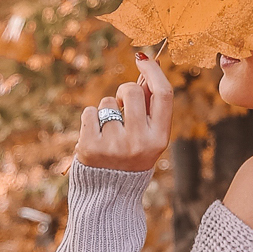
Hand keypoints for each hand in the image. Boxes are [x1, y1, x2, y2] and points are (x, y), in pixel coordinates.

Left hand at [75, 51, 173, 171]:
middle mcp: (139, 142)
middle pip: (131, 91)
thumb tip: (146, 68)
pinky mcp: (90, 147)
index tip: (142, 57)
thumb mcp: (149, 139)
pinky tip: (95, 136)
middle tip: (121, 105)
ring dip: (105, 110)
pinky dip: (90, 119)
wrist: (109, 194)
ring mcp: (113, 145)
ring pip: (107, 103)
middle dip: (123, 91)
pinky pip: (89, 113)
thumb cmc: (131, 157)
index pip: (163, 94)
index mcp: (159, 138)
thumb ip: (149, 109)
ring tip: (108, 131)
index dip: (153, 71)